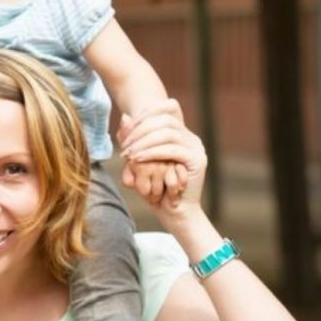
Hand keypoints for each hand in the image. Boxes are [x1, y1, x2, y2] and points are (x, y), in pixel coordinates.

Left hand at [117, 100, 206, 224]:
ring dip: (143, 141)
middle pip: (165, 119)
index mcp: (180, 133)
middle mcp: (190, 137)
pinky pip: (172, 149)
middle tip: (124, 146)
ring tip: (128, 154)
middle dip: (140, 129)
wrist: (175, 212)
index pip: (168, 108)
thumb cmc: (154, 186)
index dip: (147, 112)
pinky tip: (137, 159)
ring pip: (168, 132)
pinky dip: (152, 152)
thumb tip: (124, 116)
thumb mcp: (138, 158)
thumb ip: (131, 138)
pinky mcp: (196, 160)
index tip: (128, 127)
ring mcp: (196, 148)